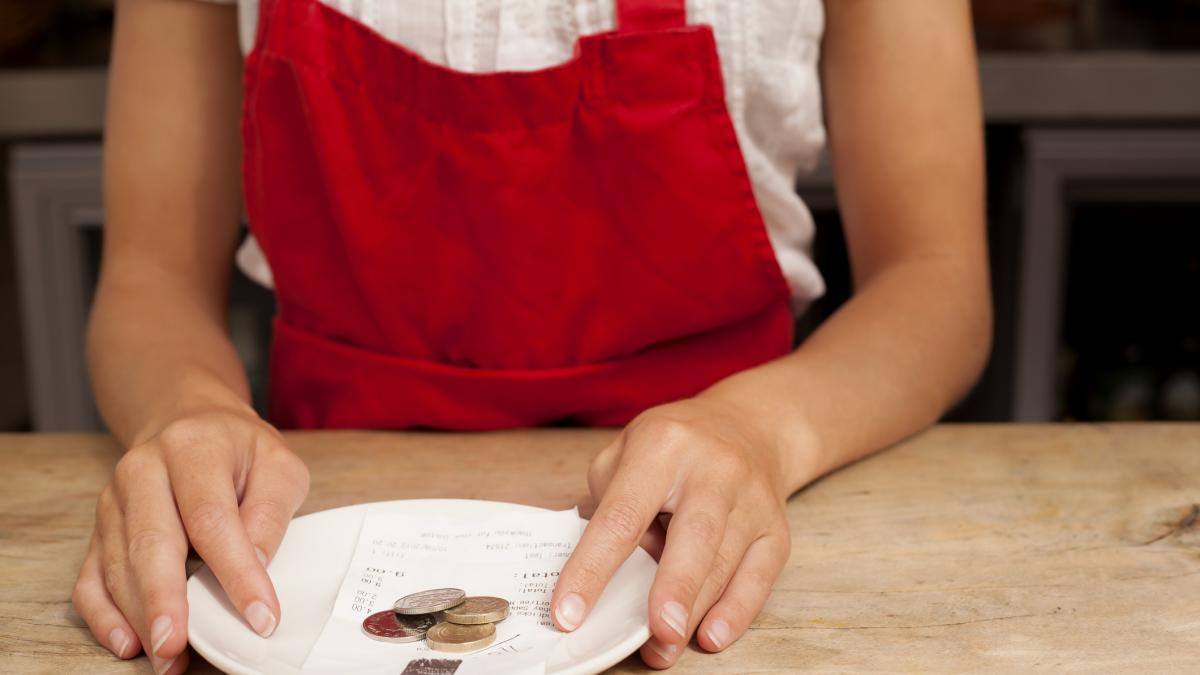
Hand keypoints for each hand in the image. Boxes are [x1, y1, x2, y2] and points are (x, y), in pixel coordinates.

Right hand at [72, 406, 309, 673]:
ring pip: (118, 566)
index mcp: (192, 447)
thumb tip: (256, 564)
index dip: (236, 571)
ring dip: (140, 617)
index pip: (212, 518)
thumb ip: (270, 511)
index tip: (260, 615)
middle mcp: (143, 471)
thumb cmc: (239, 450)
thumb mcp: (278, 465)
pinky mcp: (100, 529)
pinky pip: (90, 578)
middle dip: (165, 601)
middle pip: (150, 543)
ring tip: (167, 657)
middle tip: (178, 646)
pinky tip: (127, 642)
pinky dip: (105, 615)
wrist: (190, 422)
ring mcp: (114, 502)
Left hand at [551, 395, 799, 667]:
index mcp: (662, 445)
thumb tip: (599, 571)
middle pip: (693, 537)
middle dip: (672, 590)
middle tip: (653, 636)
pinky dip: (737, 611)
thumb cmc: (675, 445)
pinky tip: (713, 635)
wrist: (749, 426)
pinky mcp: (776, 528)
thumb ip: (607, 504)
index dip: (593, 567)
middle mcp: (713, 468)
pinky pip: (759, 576)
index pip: (622, 515)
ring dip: (693, 613)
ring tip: (663, 648)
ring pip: (724, 563)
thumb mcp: (625, 450)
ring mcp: (751, 498)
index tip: (568, 612)